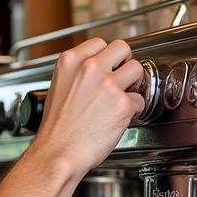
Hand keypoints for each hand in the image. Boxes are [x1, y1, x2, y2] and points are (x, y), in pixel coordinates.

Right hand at [33, 38, 143, 177]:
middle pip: (122, 48)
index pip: (99, 43)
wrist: (58, 153)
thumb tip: (96, 72)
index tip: (109, 66)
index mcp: (70, 61)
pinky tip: (120, 117)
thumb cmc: (57, 130)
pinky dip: (134, 110)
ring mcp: (108, 85)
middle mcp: (89, 68)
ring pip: (137, 69)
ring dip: (134, 83)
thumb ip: (77, 74)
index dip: (107, 57)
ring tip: (124, 96)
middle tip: (122, 77)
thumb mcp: (59, 89)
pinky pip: (139, 100)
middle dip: (124, 63)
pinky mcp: (122, 104)